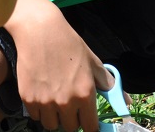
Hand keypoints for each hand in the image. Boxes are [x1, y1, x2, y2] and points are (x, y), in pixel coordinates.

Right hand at [10, 6, 111, 131]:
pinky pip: (36, 116)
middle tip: (70, 104)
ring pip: (52, 125)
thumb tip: (126, 102)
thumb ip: (108, 85)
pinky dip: (40, 110)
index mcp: (85, 94)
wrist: (40, 31)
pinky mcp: (28, 99)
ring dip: (55, 117)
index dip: (89, 124)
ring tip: (55, 100)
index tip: (86, 118)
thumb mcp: (93, 62)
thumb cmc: (69, 44)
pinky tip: (43, 95)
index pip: (90, 128)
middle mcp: (66, 102)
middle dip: (72, 119)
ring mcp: (46, 102)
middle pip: (71, 128)